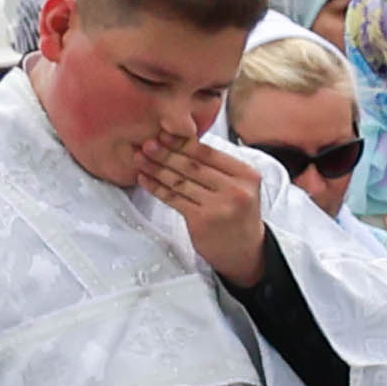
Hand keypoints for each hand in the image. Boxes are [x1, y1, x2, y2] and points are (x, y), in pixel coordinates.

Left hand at [151, 129, 271, 281]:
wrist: (245, 251)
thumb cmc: (238, 214)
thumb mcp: (240, 186)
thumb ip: (219, 167)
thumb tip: (182, 141)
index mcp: (247, 175)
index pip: (209, 153)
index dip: (183, 142)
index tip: (163, 134)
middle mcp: (236, 190)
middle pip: (193, 166)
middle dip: (166, 153)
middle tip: (146, 144)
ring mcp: (219, 207)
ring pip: (180, 182)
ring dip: (156, 169)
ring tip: (140, 158)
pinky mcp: (202, 221)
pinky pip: (174, 199)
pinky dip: (156, 187)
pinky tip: (144, 179)